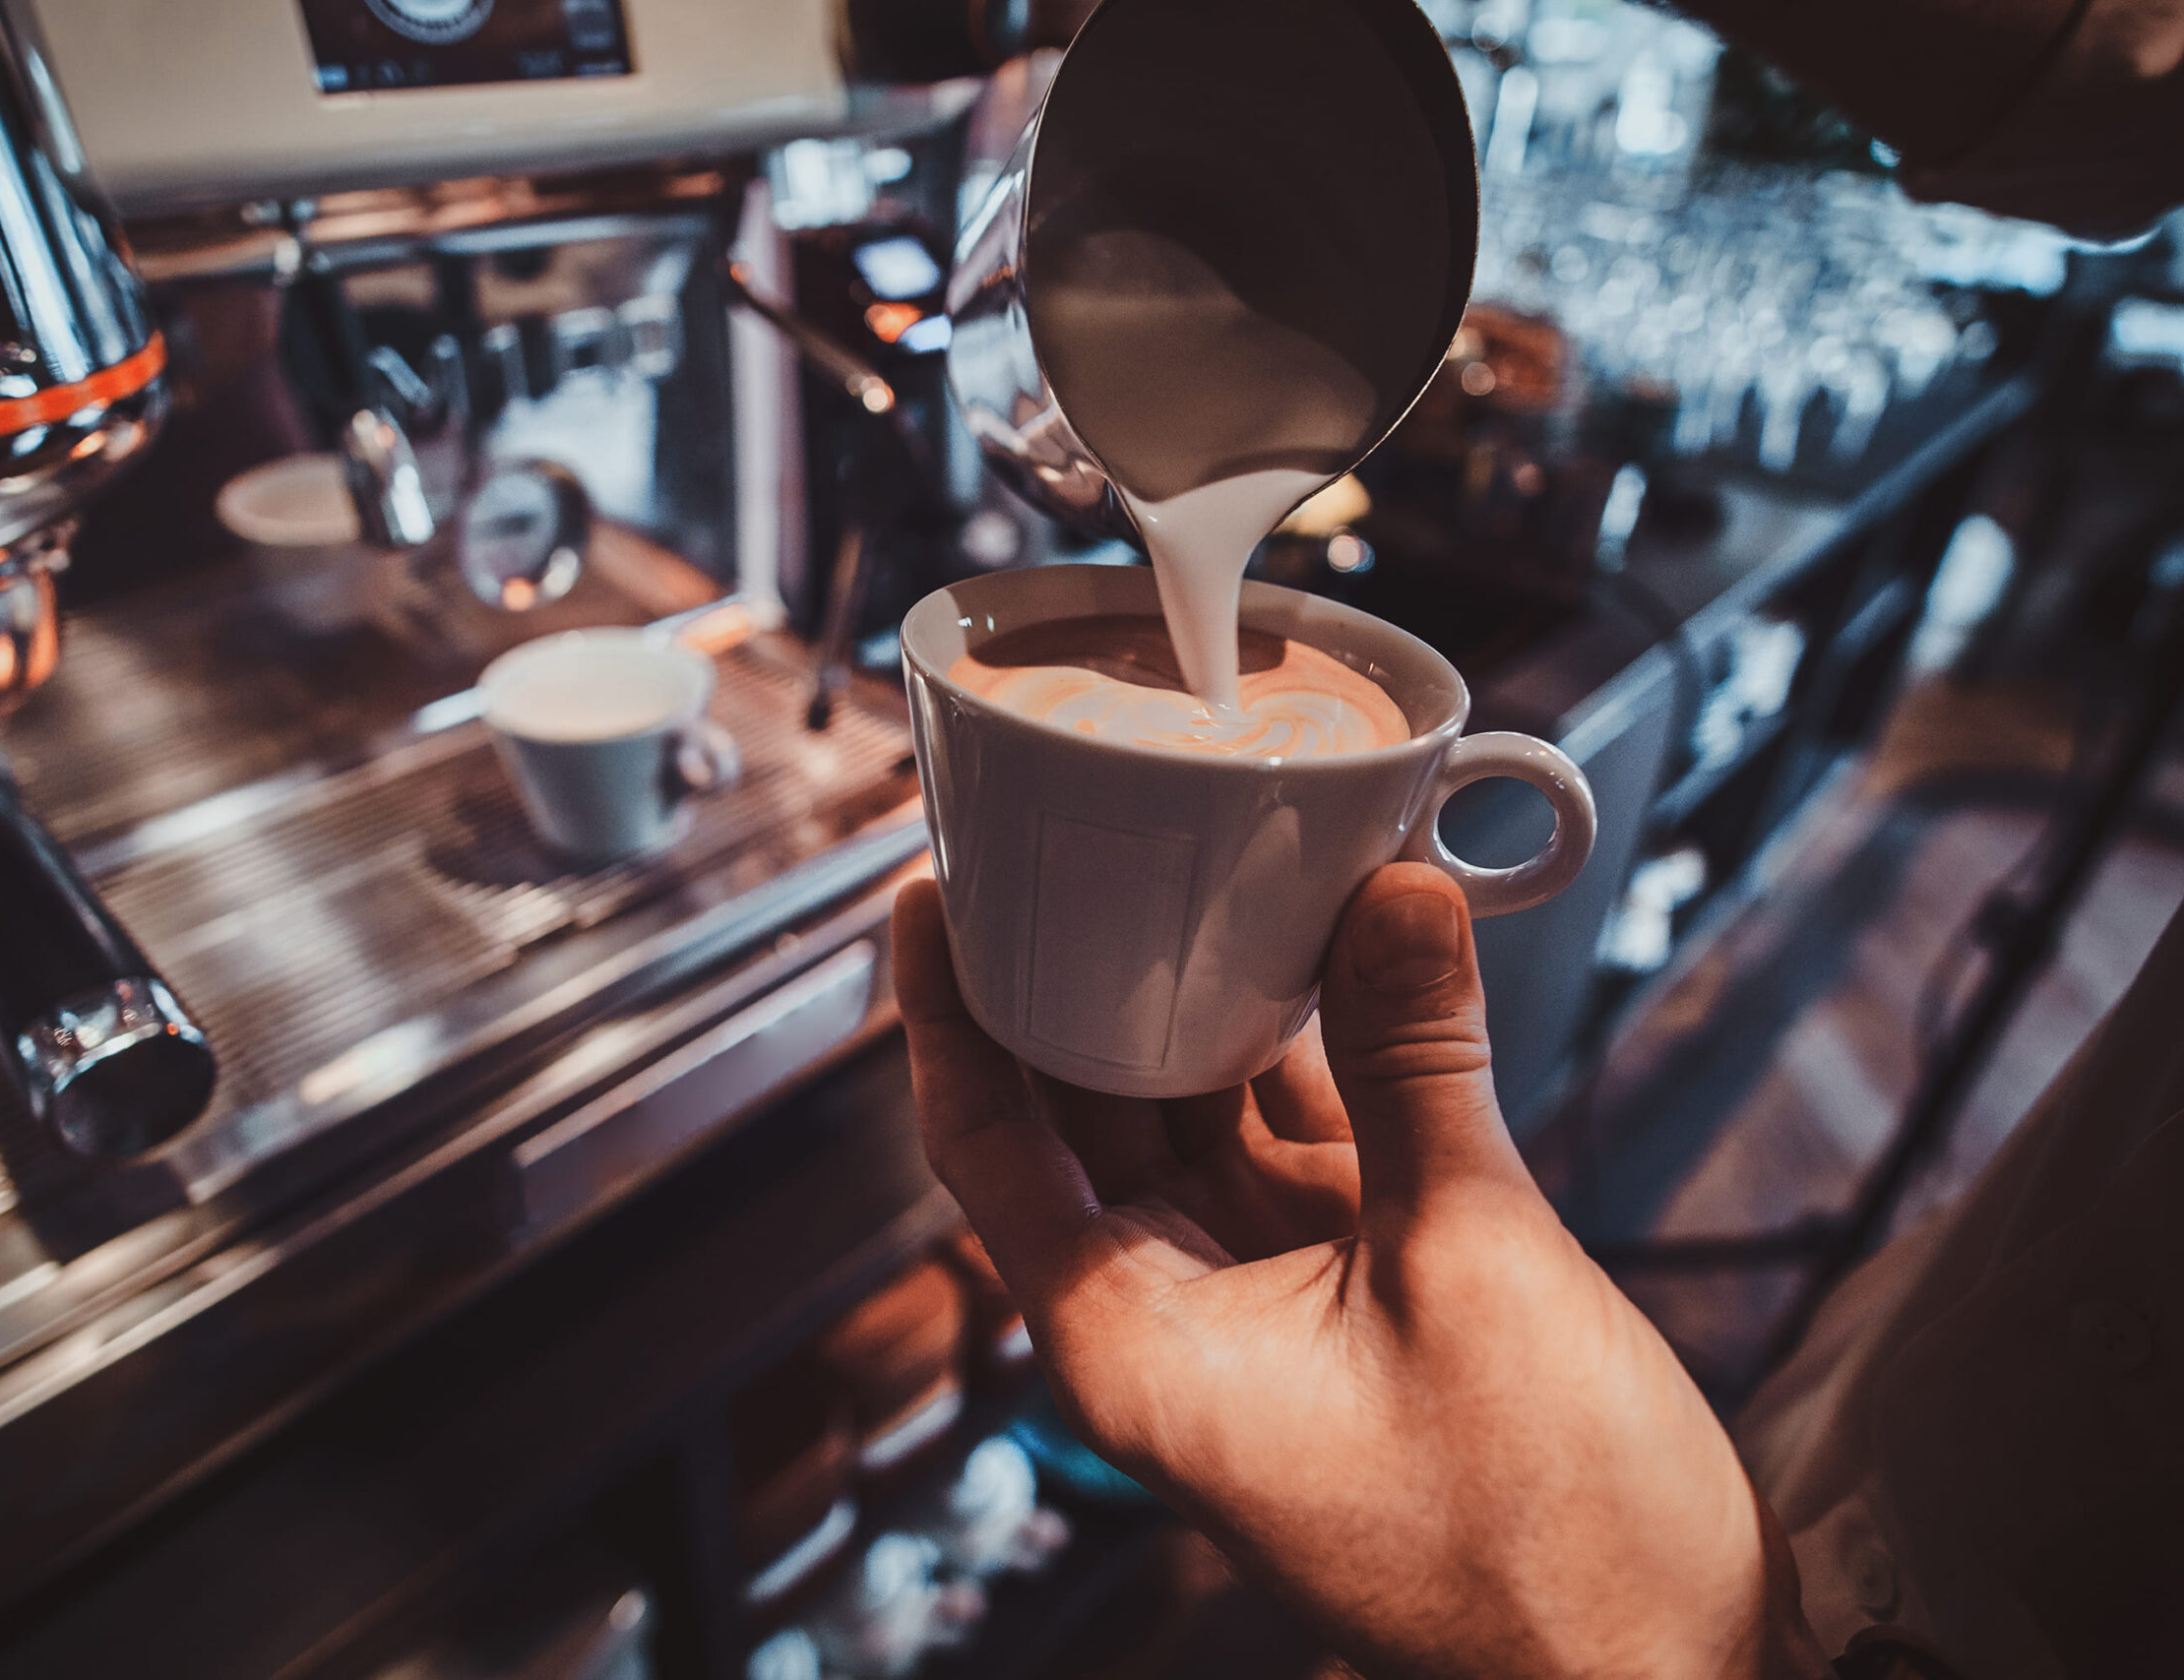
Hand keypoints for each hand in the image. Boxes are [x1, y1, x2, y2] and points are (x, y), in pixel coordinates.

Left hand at [892, 863, 1822, 1679]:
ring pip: (1189, 1115)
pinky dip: (1305, 1045)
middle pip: (1076, 1117)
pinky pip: (1295, 1135)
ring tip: (1187, 856)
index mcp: (1136, 1344)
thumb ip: (1416, 1069)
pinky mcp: (1354, 1285)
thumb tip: (1393, 892)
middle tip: (1063, 836)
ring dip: (1193, 999)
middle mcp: (1175, 1316)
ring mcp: (1265, 1296)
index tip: (932, 896)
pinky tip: (1324, 940)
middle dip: (1068, 978)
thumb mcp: (1471, 1265)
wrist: (1661, 1672)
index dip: (947, 1017)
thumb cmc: (1549, 1541)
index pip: (989, 1149)